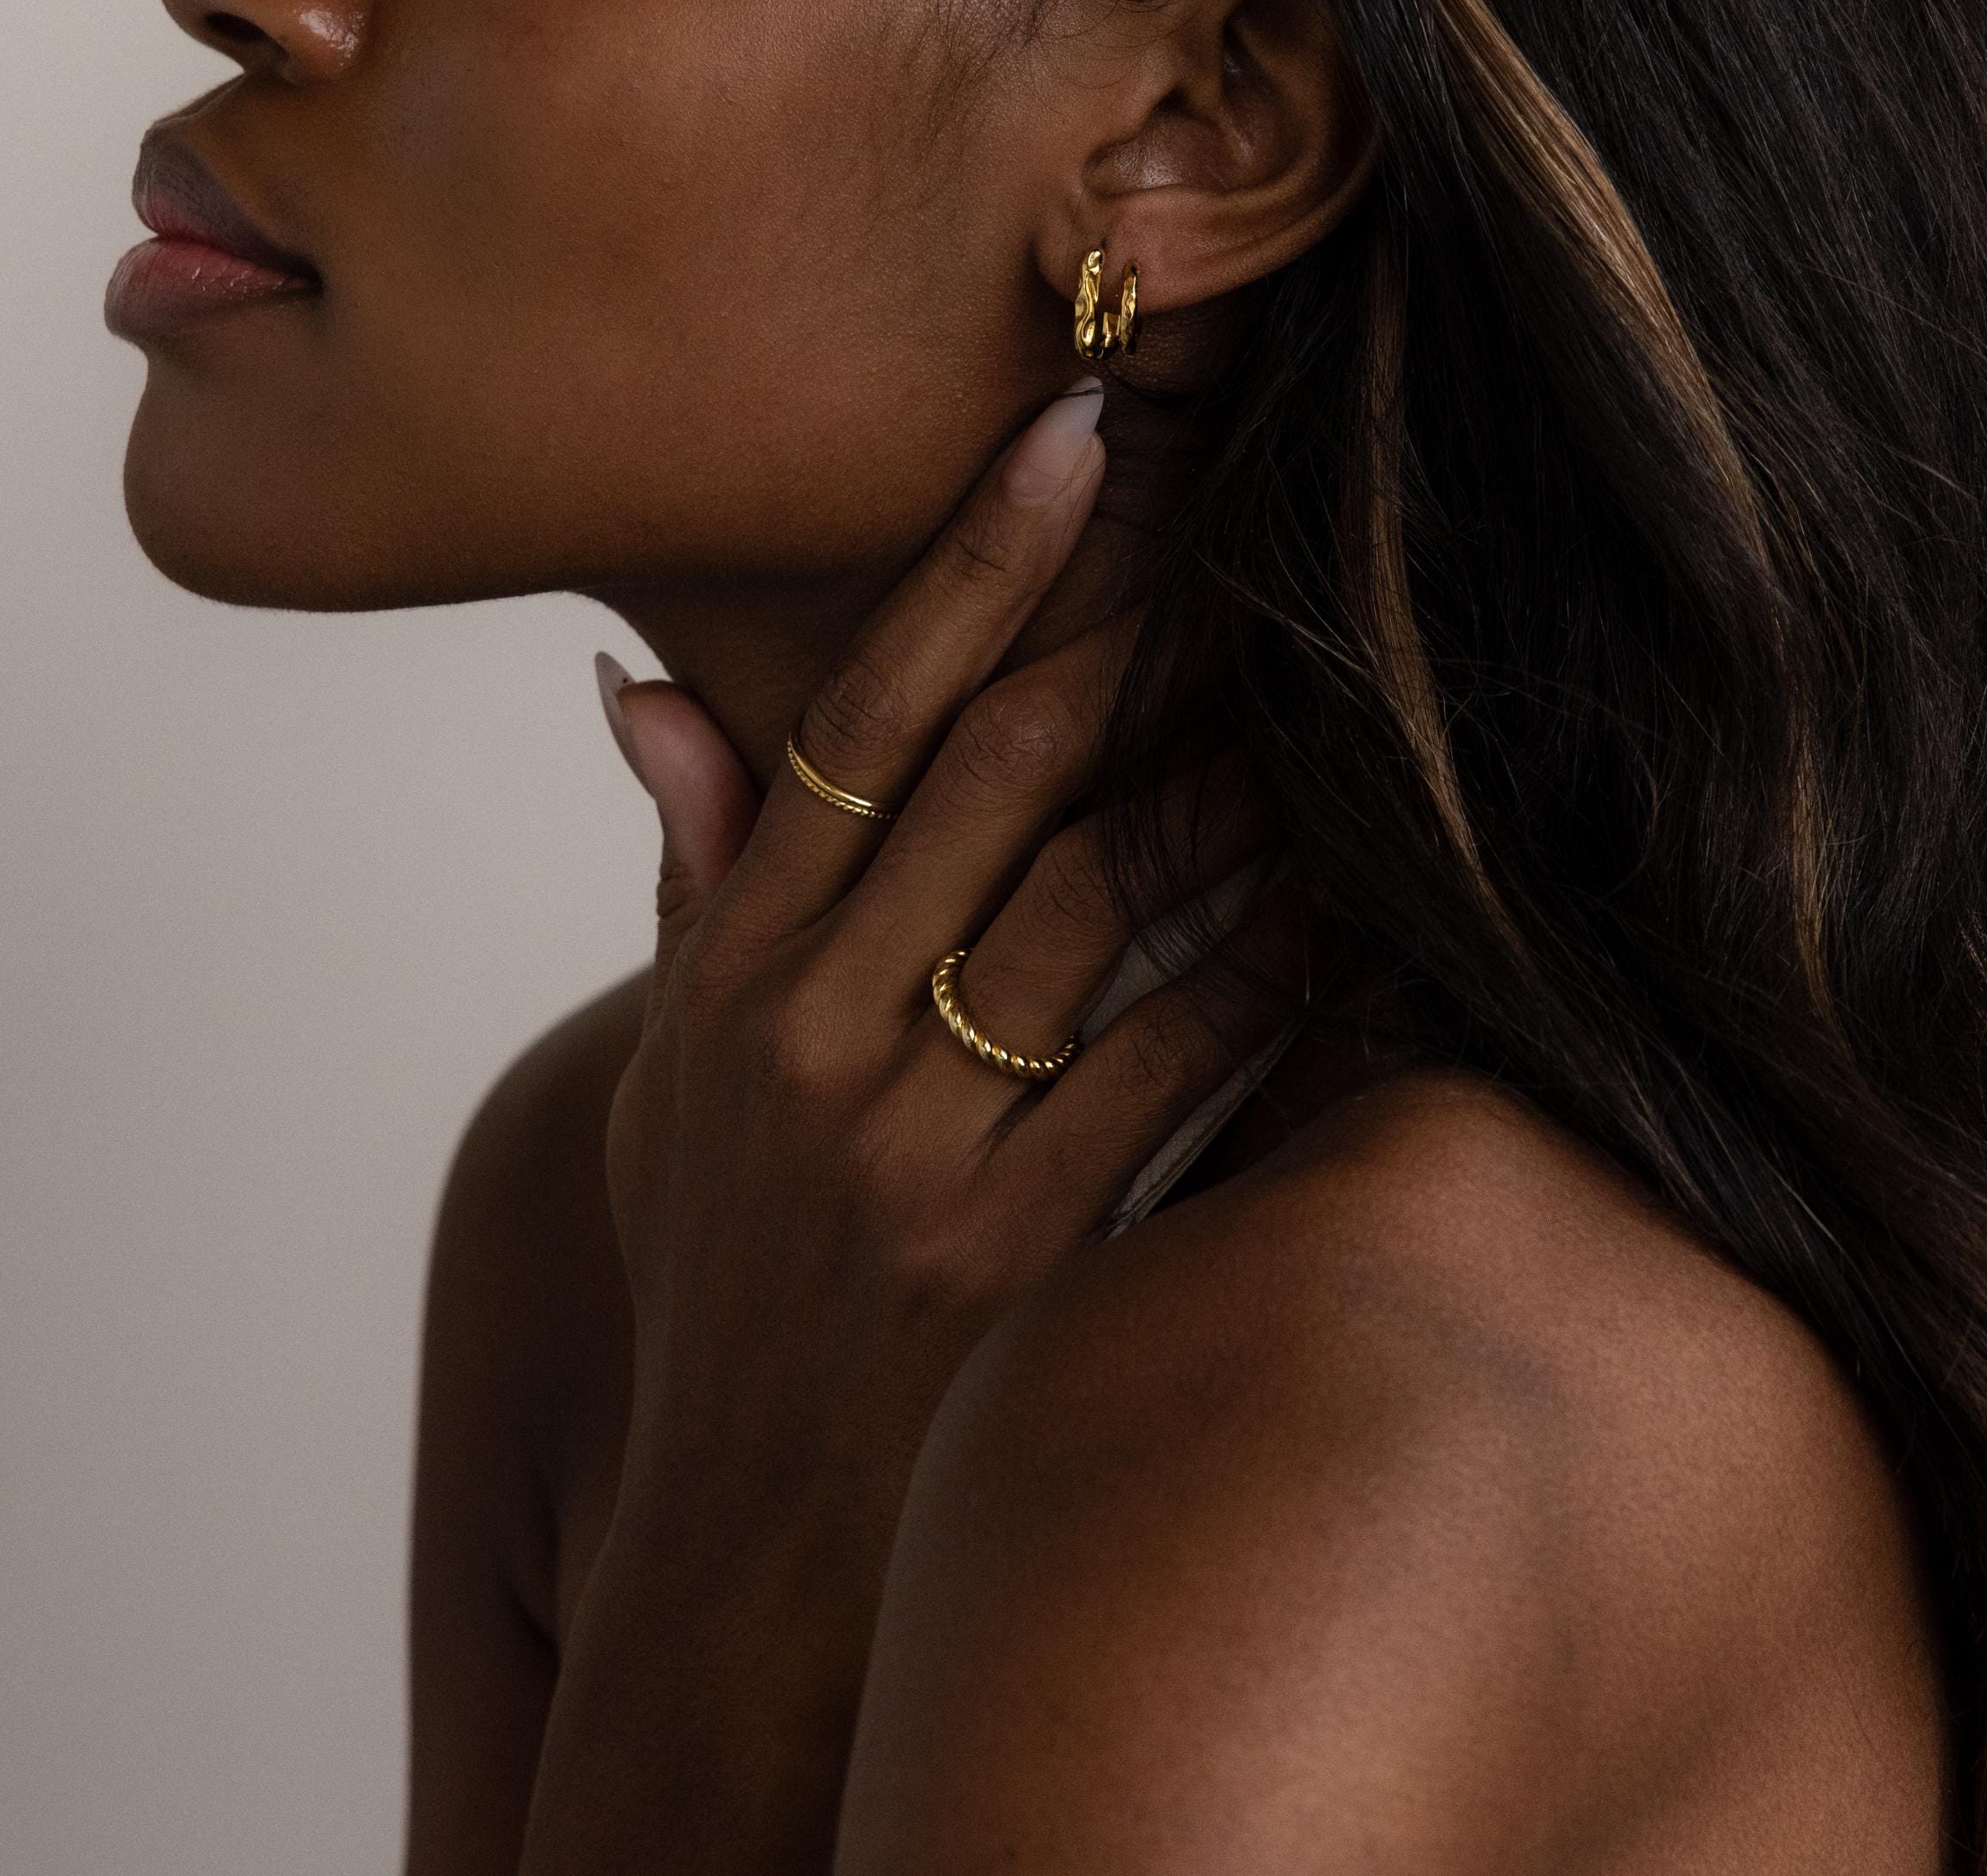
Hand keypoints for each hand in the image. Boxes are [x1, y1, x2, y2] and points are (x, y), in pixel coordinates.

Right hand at [521, 382, 1299, 1875]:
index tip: (1065, 436)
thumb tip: (639, 693)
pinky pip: (1174, 1072)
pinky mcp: (1027, 1256)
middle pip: (988, 777)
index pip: (852, 730)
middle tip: (1226, 486)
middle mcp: (818, 1045)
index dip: (966, 571)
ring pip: (1096, 901)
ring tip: (1313, 647)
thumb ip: (684, 888)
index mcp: (733, 981)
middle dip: (1117, 615)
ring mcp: (922, 1152)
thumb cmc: (717, 1277)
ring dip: (1216, 763)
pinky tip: (1347, 878)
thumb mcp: (660, 1084)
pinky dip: (1267, 969)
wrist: (742, 1551)